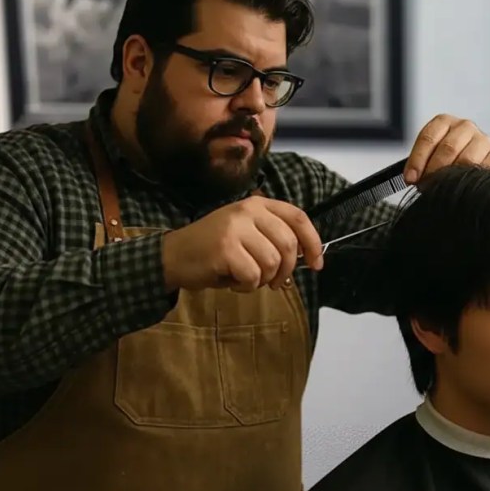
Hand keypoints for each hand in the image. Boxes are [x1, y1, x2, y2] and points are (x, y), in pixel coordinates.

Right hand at [160, 195, 323, 292]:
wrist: (173, 256)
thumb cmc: (214, 250)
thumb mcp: (246, 233)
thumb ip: (273, 238)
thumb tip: (307, 258)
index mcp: (257, 204)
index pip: (298, 218)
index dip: (313, 242)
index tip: (316, 264)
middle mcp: (248, 211)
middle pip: (288, 245)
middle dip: (286, 271)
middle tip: (273, 283)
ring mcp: (236, 228)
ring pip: (272, 262)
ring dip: (262, 280)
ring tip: (245, 278)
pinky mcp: (225, 248)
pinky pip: (253, 276)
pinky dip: (246, 286)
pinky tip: (232, 281)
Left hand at [403, 114, 489, 183]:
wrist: (470, 160)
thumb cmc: (443, 158)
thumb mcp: (428, 154)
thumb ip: (420, 162)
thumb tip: (412, 179)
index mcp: (444, 121)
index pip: (428, 138)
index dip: (417, 160)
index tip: (410, 179)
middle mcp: (465, 126)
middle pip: (448, 148)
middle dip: (434, 170)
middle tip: (425, 187)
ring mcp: (482, 139)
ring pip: (466, 159)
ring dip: (451, 177)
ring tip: (440, 190)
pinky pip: (481, 169)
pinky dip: (468, 180)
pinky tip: (459, 188)